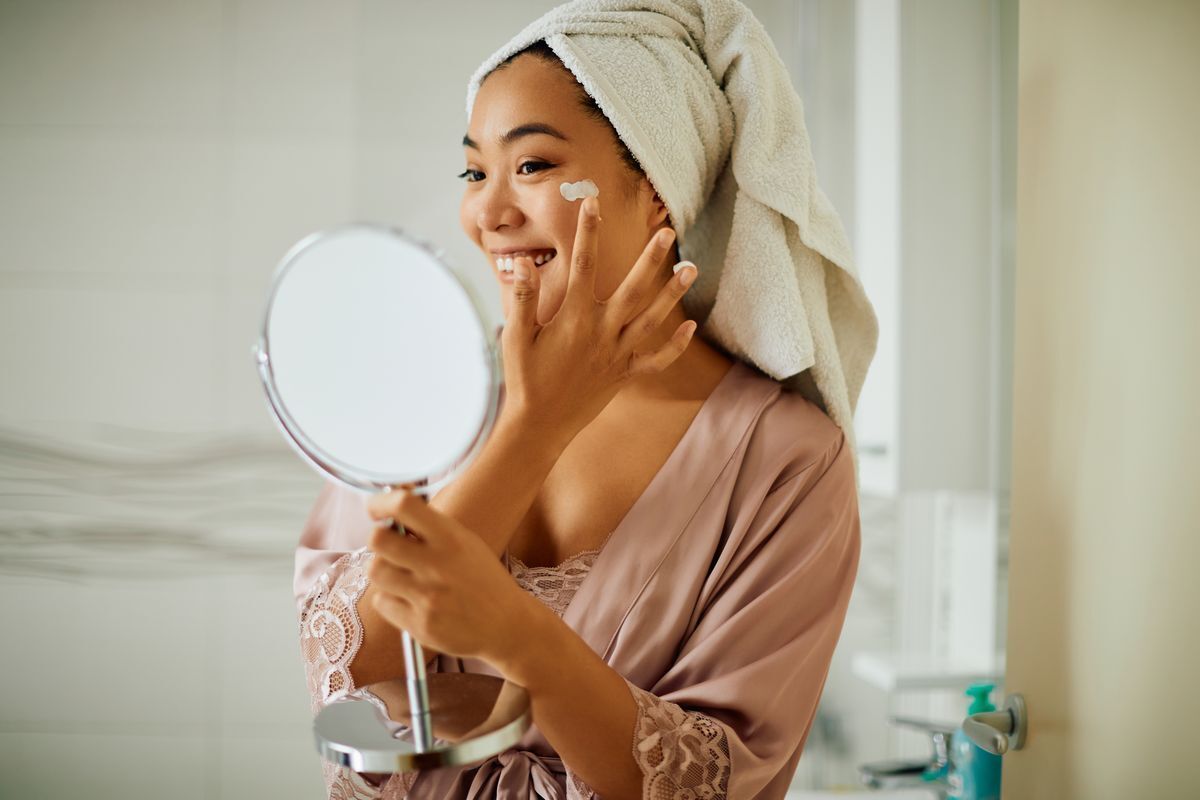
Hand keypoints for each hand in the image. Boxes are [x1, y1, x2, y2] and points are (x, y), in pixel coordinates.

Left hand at [365, 487, 535, 667]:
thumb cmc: (481, 578)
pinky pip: (382, 603)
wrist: (506, 624)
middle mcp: (438, 565)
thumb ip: (430, 527)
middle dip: (378, 539)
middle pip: (378, 540)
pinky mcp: (420, 625)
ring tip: (403, 575)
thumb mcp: (465, 543)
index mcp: (451, 538)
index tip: (375, 508)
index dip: (381, 502)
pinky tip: (412, 601)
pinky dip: (391, 600)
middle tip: (389, 546)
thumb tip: (389, 508)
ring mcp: (428, 597)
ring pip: (376, 572)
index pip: (404, 506)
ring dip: (384, 571)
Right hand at [500, 194, 698, 445]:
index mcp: (574, 317)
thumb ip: (522, 298)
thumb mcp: (514, 336)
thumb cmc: (524, 379)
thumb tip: (521, 263)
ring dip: (672, 292)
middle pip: (634, 287)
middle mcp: (602, 331)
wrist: (540, 425)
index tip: (593, 202)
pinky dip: (674, 344)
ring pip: (652, 318)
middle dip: (651, 257)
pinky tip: (689, 326)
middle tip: (667, 231)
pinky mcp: (625, 374)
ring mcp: (617, 353)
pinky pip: (657, 359)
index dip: (588, 230)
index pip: (583, 263)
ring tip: (691, 267)